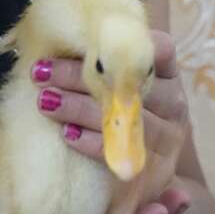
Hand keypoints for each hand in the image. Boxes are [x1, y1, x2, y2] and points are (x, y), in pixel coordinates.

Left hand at [30, 31, 191, 213]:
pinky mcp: (152, 167)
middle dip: (80, 75)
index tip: (89, 38)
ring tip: (44, 101)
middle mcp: (173, 103)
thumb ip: (105, 63)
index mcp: (168, 74)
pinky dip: (88, 141)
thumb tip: (51, 36)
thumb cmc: (126, 114)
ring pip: (122, 116)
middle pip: (128, 83)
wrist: (148, 178)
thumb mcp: (125, 86)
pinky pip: (117, 151)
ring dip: (78, 107)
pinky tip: (65, 133)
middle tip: (40, 71)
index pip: (160, 47)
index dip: (129, 40)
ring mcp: (166, 137)